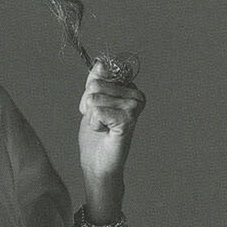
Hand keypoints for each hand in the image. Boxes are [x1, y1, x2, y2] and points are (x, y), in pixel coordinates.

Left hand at [77, 59, 145, 194]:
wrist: (98, 163)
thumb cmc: (96, 135)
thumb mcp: (92, 102)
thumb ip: (96, 82)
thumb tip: (100, 63)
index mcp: (130, 88)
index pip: (101, 73)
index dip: (91, 92)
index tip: (97, 109)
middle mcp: (137, 95)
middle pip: (96, 85)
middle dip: (89, 104)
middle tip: (99, 120)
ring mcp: (134, 106)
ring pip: (94, 98)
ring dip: (91, 116)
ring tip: (103, 127)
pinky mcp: (128, 119)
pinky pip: (97, 111)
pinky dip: (94, 124)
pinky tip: (105, 132)